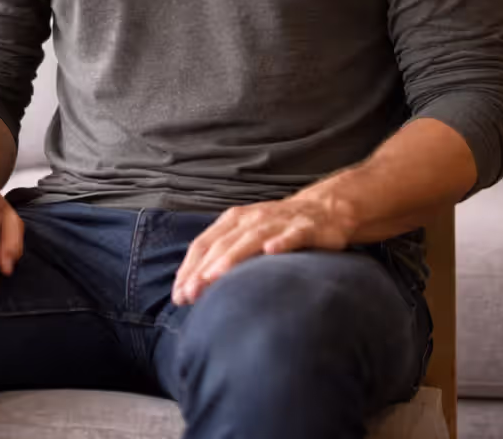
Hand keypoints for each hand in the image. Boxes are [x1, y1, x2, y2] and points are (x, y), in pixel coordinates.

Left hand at [172, 195, 356, 304]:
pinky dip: (281, 241)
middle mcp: (251, 219)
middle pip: (222, 243)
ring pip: (251, 238)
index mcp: (233, 221)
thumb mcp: (246, 237)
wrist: (324, 209)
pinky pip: (292, 235)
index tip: (178, 294)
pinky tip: (271, 251)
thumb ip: (223, 258)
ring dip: (231, 257)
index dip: (189, 268)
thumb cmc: (276, 229)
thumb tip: (194, 289)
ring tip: (214, 276)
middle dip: (203, 269)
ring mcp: (278, 222)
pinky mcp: (306, 228)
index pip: (204, 244)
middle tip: (189, 294)